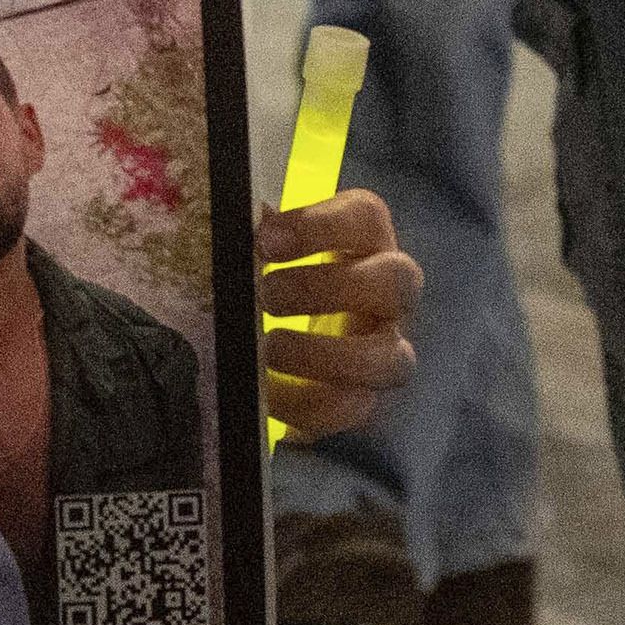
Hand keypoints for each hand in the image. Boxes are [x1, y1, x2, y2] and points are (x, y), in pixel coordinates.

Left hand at [259, 185, 420, 443]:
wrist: (280, 351)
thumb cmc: (269, 279)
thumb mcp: (262, 251)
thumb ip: (253, 234)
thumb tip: (227, 215)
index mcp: (364, 243)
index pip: (367, 216)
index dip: (321, 225)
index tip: (265, 240)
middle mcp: (389, 295)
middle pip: (397, 281)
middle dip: (328, 287)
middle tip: (266, 293)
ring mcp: (386, 350)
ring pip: (392, 358)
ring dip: (326, 354)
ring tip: (268, 347)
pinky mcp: (367, 399)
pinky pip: (353, 409)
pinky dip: (307, 404)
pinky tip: (266, 392)